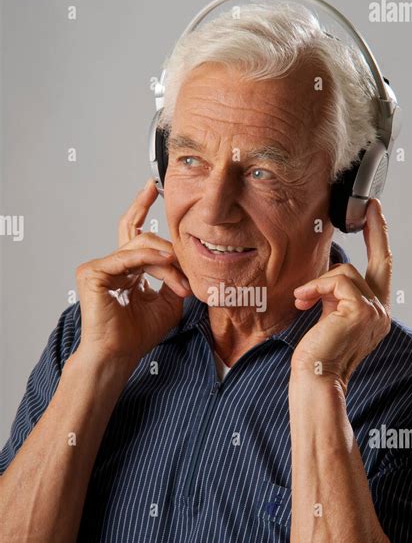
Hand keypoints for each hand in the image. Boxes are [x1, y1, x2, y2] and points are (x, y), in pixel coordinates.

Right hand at [75, 179, 191, 367]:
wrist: (118, 355)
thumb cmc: (137, 335)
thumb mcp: (167, 303)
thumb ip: (174, 279)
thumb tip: (187, 262)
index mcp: (125, 269)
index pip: (133, 231)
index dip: (141, 206)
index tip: (153, 186)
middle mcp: (110, 264)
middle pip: (142, 237)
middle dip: (169, 250)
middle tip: (185, 274)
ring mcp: (99, 267)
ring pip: (139, 247)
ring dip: (166, 264)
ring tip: (180, 284)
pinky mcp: (92, 272)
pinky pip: (128, 257)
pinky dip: (150, 260)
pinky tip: (165, 264)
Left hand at [291, 199, 391, 390]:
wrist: (315, 377)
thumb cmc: (316, 353)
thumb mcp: (330, 317)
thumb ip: (335, 297)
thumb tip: (325, 281)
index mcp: (375, 313)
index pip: (381, 270)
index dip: (379, 240)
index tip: (374, 214)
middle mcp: (382, 312)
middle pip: (378, 261)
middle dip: (376, 229)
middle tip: (370, 205)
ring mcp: (375, 311)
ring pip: (346, 272)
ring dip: (319, 283)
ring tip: (304, 301)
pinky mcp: (361, 311)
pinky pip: (336, 282)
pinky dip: (316, 288)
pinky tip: (304, 302)